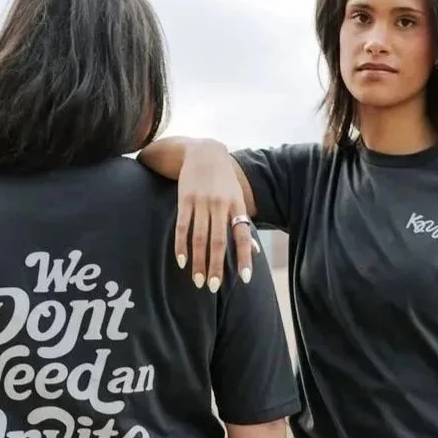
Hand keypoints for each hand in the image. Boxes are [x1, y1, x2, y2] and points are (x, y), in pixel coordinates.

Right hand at [174, 139, 257, 291]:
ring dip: (198, 261)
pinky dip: (181, 245)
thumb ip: (244, 225)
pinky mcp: (184, 199)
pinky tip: (182, 261)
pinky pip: (182, 226)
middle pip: (218, 241)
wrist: (203, 151)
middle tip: (212, 287)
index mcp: (236, 206)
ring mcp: (201, 202)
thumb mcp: (237, 198)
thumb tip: (256, 252)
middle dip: (215, 266)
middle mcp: (220, 204)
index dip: (244, 257)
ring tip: (197, 280)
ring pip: (199, 237)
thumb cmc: (223, 181)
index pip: (242, 236)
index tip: (245, 279)